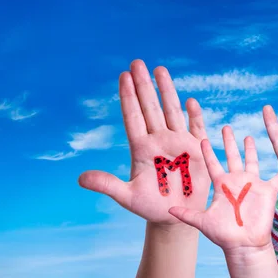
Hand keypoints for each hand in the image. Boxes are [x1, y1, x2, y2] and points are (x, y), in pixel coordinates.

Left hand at [78, 60, 209, 224]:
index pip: (133, 117)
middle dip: (144, 85)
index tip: (123, 76)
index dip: (128, 97)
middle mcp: (159, 141)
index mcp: (141, 148)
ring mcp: (178, 144)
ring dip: (166, 91)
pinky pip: (196, 129)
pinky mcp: (197, 151)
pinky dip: (194, 116)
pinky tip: (190, 101)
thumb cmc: (150, 206)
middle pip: (150, 108)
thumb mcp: (127, 197)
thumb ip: (107, 185)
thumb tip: (80, 178)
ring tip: (159, 70)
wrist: (176, 215)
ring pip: (171, 112)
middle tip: (137, 62)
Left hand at [168, 126, 277, 250]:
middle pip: (233, 157)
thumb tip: (168, 210)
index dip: (208, 152)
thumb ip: (187, 214)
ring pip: (252, 161)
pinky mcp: (268, 191)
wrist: (244, 245)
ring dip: (251, 149)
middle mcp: (237, 181)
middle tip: (226, 127)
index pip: (213, 164)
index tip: (202, 138)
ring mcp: (253, 185)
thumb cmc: (224, 235)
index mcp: (222, 185)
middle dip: (229, 143)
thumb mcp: (203, 222)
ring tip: (248, 136)